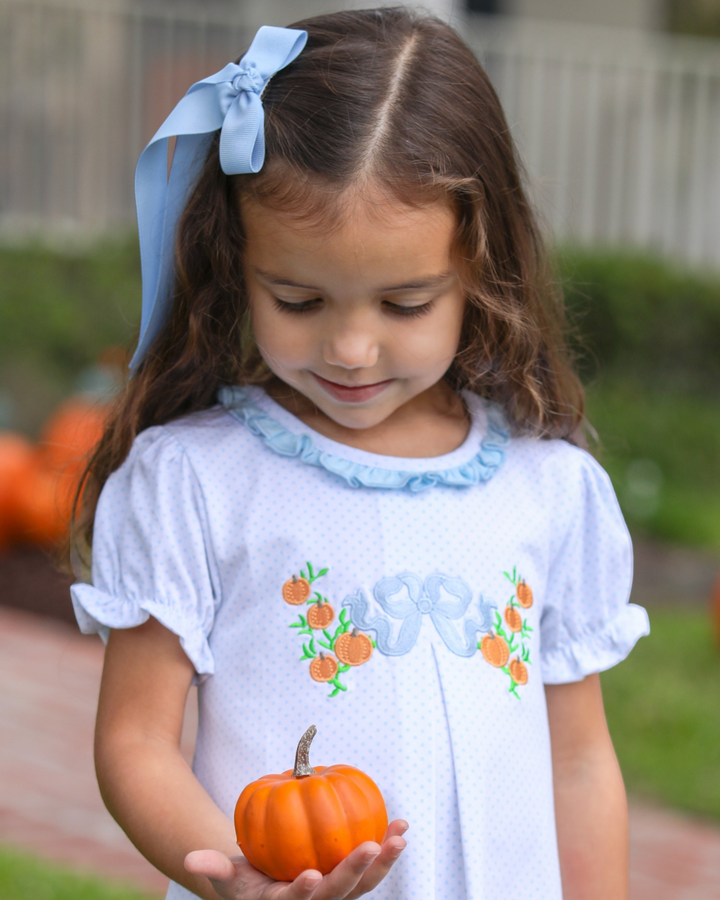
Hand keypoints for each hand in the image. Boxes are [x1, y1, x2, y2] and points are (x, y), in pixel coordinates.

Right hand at [184, 819, 407, 899]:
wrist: (271, 888)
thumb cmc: (247, 880)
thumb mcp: (228, 877)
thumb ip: (214, 869)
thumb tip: (192, 859)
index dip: (303, 893)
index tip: (309, 876)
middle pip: (339, 894)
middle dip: (355, 872)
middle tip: (370, 846)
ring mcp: (339, 896)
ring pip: (365, 884)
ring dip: (384, 862)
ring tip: (399, 836)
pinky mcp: (353, 883)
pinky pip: (374, 868)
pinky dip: (388, 849)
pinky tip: (401, 826)